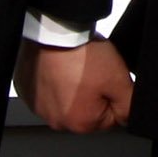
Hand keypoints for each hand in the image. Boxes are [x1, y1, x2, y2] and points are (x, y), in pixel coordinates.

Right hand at [18, 37, 133, 133]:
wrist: (56, 33)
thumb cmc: (83, 56)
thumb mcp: (119, 81)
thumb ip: (128, 106)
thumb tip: (129, 119)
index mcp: (80, 123)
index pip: (110, 118)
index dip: (114, 96)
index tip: (108, 80)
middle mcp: (57, 122)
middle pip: (88, 111)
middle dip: (94, 94)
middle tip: (92, 72)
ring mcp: (40, 107)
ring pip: (68, 101)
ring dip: (74, 89)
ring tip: (76, 68)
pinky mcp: (29, 92)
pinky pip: (49, 92)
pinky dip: (56, 82)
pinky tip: (61, 68)